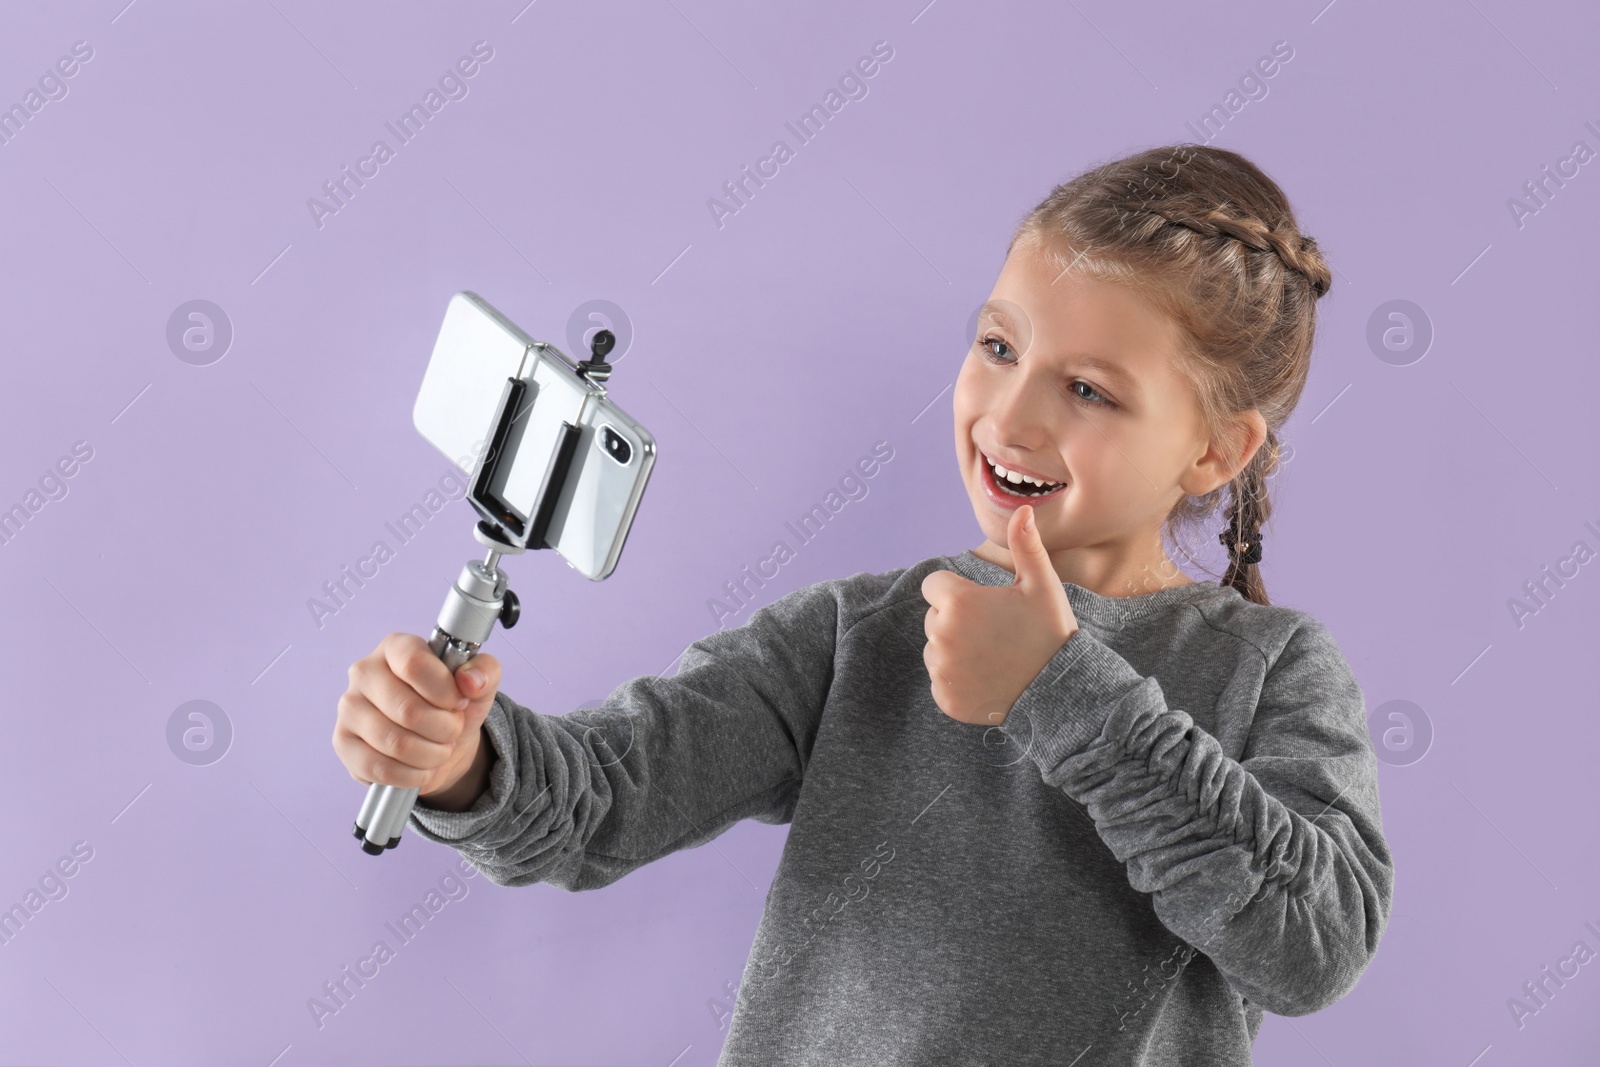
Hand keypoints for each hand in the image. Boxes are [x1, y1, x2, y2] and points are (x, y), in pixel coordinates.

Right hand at [332, 632, 501, 797]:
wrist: (440, 743)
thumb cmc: (453, 706)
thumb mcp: (479, 685)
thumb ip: (485, 672)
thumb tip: (470, 680)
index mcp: (395, 647)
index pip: (414, 664)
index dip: (445, 691)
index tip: (459, 702)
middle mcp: (364, 672)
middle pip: (408, 710)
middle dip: (444, 729)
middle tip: (452, 730)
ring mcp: (349, 708)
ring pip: (395, 743)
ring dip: (431, 754)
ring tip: (439, 749)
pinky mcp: (343, 743)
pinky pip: (380, 768)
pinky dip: (411, 775)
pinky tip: (421, 768)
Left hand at [920, 503, 1078, 724]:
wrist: (1060, 690)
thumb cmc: (1052, 633)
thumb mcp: (1042, 585)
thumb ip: (1026, 545)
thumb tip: (1021, 508)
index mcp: (958, 602)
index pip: (934, 585)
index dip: (957, 591)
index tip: (984, 604)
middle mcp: (941, 635)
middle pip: (935, 618)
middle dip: (957, 621)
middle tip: (995, 633)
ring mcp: (941, 670)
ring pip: (936, 650)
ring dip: (956, 651)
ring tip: (993, 657)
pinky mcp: (945, 698)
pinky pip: (941, 681)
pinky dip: (958, 681)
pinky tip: (988, 680)